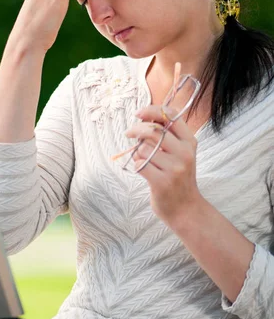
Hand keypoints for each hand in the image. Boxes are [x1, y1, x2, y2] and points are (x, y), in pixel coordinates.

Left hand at [125, 105, 202, 224]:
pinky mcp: (162, 182)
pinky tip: (143, 170)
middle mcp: (184, 153)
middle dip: (136, 130)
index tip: (138, 113)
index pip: (170, 115)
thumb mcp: (180, 153)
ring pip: (143, 149)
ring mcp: (174, 168)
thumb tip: (144, 117)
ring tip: (144, 160)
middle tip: (129, 133)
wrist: (186, 208)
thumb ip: (168, 135)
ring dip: (137, 152)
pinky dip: (137, 165)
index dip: (151, 110)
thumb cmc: (178, 177)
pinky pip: (139, 164)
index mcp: (189, 141)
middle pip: (153, 130)